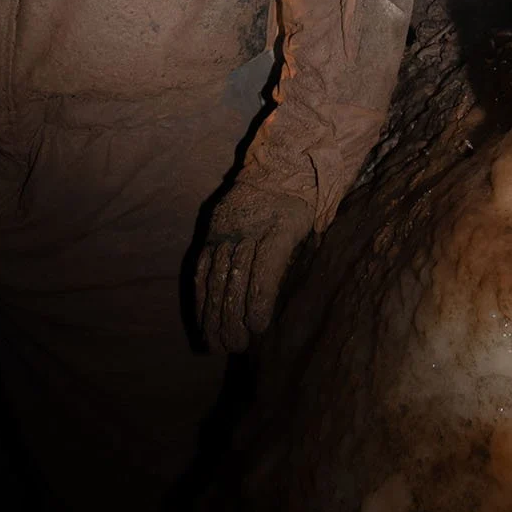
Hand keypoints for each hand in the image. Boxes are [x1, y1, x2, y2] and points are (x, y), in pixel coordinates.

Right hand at [194, 186, 312, 353]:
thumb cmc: (301, 204)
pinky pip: (203, 268)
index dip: (259, 298)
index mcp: (280, 225)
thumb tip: (285, 301)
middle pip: (236, 276)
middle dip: (233, 315)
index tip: (257, 326)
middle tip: (236, 345)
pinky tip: (203, 321)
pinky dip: (201, 297)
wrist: (279, 165)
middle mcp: (248, 228)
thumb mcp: (310, 224)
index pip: (266, 266)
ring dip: (214, 313)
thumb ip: (297, 258)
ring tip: (216, 344)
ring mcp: (226, 230)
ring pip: (216, 275)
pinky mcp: (212, 232)